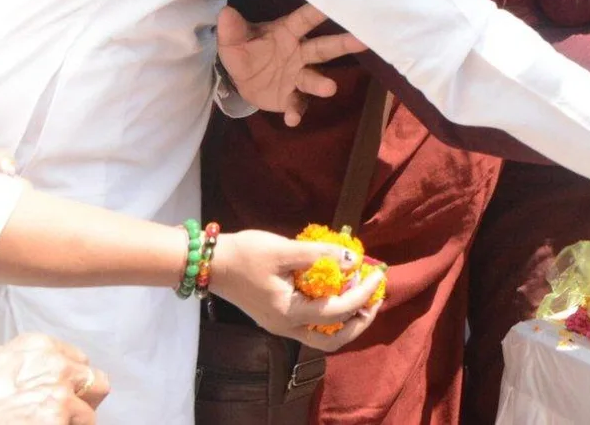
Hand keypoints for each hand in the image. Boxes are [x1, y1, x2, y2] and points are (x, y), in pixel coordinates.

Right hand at [0, 334, 107, 424]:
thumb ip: (30, 366)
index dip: (70, 382)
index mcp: (40, 346)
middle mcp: (55, 367)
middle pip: (97, 384)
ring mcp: (57, 398)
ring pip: (88, 416)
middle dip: (83, 401)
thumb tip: (50, 379)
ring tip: (36, 424)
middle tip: (59, 416)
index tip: (58, 394)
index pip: (80, 362)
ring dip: (69, 423)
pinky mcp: (53, 423)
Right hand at [207, 230, 383, 351]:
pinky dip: (331, 314)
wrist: (211, 263)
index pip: (338, 311)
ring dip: (347, 320)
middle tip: (376, 296)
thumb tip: (353, 259)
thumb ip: (320, 255)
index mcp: (289, 313)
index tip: (379, 274)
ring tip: (362, 295)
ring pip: (323, 336)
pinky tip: (337, 291)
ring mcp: (280, 325)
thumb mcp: (285, 249)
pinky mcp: (277, 317)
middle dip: (361, 319)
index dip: (363, 294)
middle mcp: (286, 327)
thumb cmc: (246, 254)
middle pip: (334, 339)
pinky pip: (311, 325)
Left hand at [217, 3, 365, 125]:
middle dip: (342, 44)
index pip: (304, 20)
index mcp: (287, 33)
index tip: (335, 3)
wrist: (242, 81)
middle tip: (363, 41)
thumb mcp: (233, 41)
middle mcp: (300, 53)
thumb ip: (231, 29)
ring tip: (330, 88)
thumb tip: (226, 13)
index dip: (317, 12)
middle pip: (323, 48)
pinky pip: (296, 103)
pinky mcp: (292, 97)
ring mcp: (298, 76)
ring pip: (313, 78)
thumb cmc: (245, 51)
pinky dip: (295, 111)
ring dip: (321, 83)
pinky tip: (292, 120)